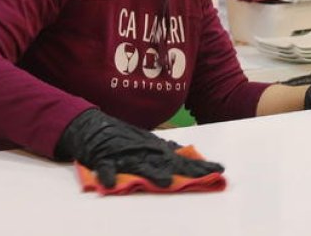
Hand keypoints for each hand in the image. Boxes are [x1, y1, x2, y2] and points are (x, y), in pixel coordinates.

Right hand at [55, 109, 223, 188]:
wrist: (91, 126)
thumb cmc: (121, 136)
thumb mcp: (145, 140)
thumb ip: (163, 148)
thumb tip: (183, 151)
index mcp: (153, 147)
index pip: (180, 157)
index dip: (199, 164)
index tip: (219, 170)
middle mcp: (142, 150)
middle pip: (167, 162)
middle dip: (186, 170)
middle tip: (204, 176)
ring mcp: (123, 154)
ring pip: (139, 165)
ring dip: (152, 173)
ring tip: (165, 182)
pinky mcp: (103, 158)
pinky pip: (105, 168)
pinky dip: (107, 174)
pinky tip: (110, 183)